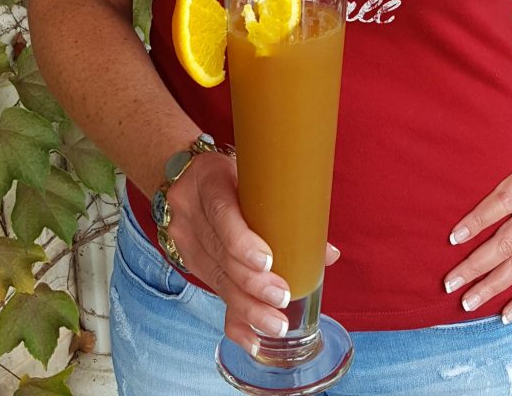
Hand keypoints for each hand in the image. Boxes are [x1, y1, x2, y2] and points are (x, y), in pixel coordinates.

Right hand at [164, 152, 340, 355]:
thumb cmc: (235, 172)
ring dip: (247, 306)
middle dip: (252, 282)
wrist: (189, 174)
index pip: (221, 212)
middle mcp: (189, 209)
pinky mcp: (188, 259)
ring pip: (216, 278)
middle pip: (220, 253)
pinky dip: (233, 319)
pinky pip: (211, 290)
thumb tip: (327, 253)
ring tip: (275, 323)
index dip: (242, 241)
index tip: (268, 261)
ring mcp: (184, 236)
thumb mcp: (256, 174)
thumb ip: (288, 206)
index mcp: (208, 178)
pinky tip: (251, 339)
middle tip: (282, 298)